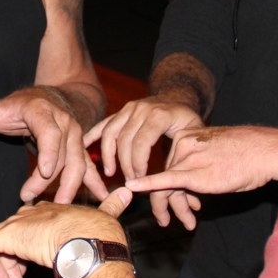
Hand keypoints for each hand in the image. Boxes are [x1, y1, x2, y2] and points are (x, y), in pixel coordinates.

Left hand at [0, 87, 105, 203]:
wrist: (49, 98)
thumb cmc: (21, 106)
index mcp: (44, 113)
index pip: (50, 133)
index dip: (49, 152)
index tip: (45, 172)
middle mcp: (66, 124)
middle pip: (64, 154)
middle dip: (51, 180)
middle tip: (31, 199)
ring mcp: (77, 137)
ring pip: (78, 164)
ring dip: (70, 187)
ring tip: (59, 207)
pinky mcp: (81, 150)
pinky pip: (89, 168)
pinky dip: (96, 184)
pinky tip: (104, 199)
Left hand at [0, 188, 132, 277]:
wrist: (94, 236)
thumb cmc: (102, 231)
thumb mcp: (106, 215)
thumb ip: (112, 203)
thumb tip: (130, 190)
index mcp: (45, 212)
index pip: (25, 231)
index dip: (25, 252)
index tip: (27, 272)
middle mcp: (26, 216)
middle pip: (7, 243)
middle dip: (10, 265)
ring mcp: (14, 227)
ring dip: (0, 271)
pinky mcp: (3, 238)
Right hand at [84, 95, 203, 227]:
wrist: (178, 96)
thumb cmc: (187, 119)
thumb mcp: (193, 131)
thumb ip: (183, 150)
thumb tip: (175, 175)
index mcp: (158, 115)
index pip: (141, 142)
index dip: (137, 163)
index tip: (140, 179)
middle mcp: (140, 109)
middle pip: (124, 140)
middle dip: (124, 164)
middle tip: (130, 181)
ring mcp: (128, 108)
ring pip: (110, 133)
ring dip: (108, 155)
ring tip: (111, 172)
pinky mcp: (121, 111)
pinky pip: (104, 124)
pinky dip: (92, 136)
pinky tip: (84, 148)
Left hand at [125, 125, 277, 229]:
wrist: (264, 151)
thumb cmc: (247, 155)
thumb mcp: (216, 158)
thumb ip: (198, 169)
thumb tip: (188, 191)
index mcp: (186, 137)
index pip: (168, 167)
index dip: (169, 189)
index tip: (177, 205)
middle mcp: (182, 146)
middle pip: (165, 179)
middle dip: (170, 203)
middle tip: (168, 221)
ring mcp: (187, 158)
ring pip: (168, 187)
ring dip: (174, 208)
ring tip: (186, 224)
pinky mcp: (194, 173)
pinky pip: (166, 181)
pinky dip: (148, 185)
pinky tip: (134, 187)